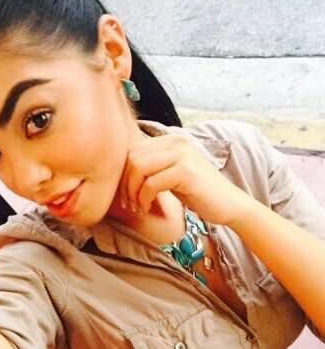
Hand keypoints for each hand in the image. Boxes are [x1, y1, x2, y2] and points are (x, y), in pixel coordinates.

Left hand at [119, 133, 252, 225]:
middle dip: (125, 184)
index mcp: (170, 139)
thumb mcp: (170, 174)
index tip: (125, 195)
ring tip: (138, 207)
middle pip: (132, 158)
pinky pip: (152, 183)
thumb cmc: (196, 192)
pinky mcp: (187, 171)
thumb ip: (151, 166)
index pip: (132, 150)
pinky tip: (148, 208)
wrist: (228, 205)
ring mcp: (183, 154)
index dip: (122, 174)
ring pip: (139, 168)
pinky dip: (144, 198)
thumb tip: (119, 172)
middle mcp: (176, 141)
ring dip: (133, 192)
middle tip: (128, 204)